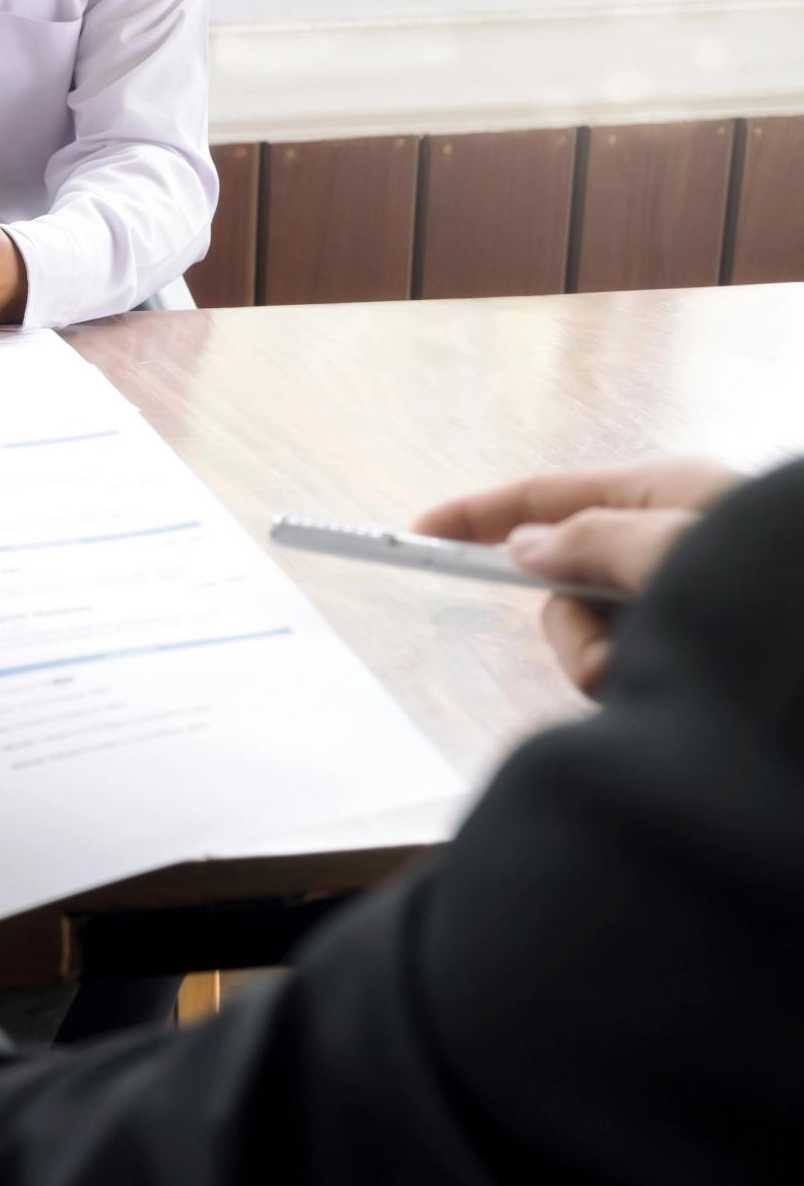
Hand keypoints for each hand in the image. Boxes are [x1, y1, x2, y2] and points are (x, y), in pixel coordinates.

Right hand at [414, 456, 740, 693]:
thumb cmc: (775, 583)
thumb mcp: (674, 547)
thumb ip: (590, 541)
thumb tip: (527, 545)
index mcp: (661, 493)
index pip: (544, 496)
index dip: (477, 513)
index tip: (417, 532)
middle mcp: (666, 539)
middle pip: (562, 580)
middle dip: (571, 627)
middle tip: (609, 654)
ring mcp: (680, 595)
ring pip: (591, 633)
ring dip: (607, 664)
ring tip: (667, 678)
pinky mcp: (694, 647)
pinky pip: (625, 667)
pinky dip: (637, 685)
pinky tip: (680, 692)